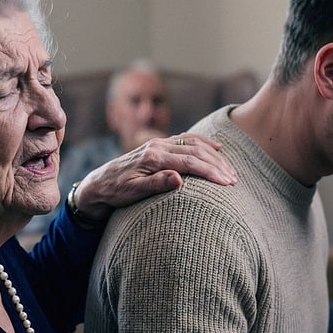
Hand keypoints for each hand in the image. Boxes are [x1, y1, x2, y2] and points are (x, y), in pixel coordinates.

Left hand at [70, 133, 236, 221]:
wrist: (99, 184)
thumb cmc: (115, 191)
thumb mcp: (132, 192)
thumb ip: (156, 184)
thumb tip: (179, 179)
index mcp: (153, 157)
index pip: (189, 162)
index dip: (211, 172)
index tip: (227, 182)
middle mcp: (157, 146)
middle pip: (196, 151)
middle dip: (217, 165)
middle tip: (234, 180)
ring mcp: (159, 144)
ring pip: (194, 144)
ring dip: (214, 156)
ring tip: (230, 169)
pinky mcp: (160, 146)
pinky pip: (186, 140)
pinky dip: (203, 143)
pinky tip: (216, 149)